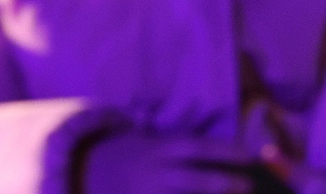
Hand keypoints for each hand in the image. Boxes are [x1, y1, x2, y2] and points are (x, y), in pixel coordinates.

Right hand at [80, 131, 257, 193]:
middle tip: (247, 185)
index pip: (197, 147)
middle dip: (222, 182)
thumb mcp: (147, 141)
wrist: (76, 171)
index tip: (248, 155)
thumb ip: (176, 146)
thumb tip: (218, 143)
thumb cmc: (123, 154)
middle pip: (193, 179)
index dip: (224, 150)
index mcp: (157, 149)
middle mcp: (152, 173)